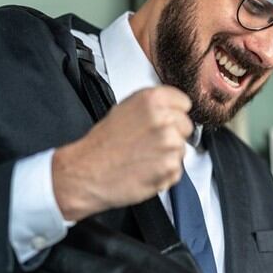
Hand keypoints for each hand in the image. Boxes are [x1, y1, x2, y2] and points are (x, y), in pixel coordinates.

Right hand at [51, 86, 192, 220]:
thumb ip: (152, 105)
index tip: (166, 120)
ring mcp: (170, 144)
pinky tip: (145, 169)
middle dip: (173, 134)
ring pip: (181, 149)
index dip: (174, 113)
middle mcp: (164, 119)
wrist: (86, 172)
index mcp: (153, 100)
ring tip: (143, 157)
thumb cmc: (101, 144)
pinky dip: (165, 173)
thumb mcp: (124, 109)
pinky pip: (177, 169)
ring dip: (167, 155)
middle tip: (149, 142)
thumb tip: (171, 107)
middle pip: (186, 126)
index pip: (184, 103)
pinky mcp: (171, 167)